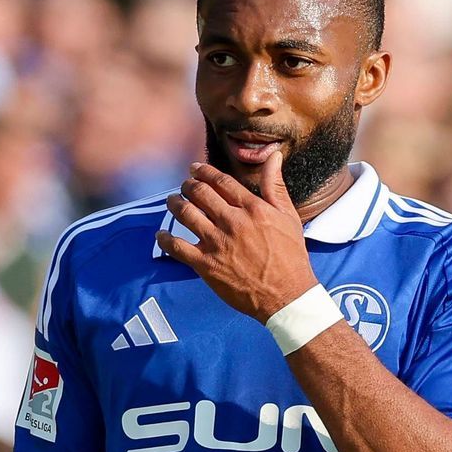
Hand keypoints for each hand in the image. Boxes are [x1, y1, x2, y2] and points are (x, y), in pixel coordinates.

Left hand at [156, 152, 318, 322]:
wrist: (286, 295)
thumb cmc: (290, 256)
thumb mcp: (288, 216)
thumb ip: (275, 185)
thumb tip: (272, 155)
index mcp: (252, 208)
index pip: (220, 181)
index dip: (203, 171)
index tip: (195, 168)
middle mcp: (232, 222)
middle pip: (199, 193)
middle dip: (187, 185)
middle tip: (184, 186)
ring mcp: (217, 243)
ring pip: (186, 214)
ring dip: (175, 204)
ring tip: (172, 201)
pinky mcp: (207, 265)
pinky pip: (177, 247)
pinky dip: (165, 239)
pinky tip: (161, 234)